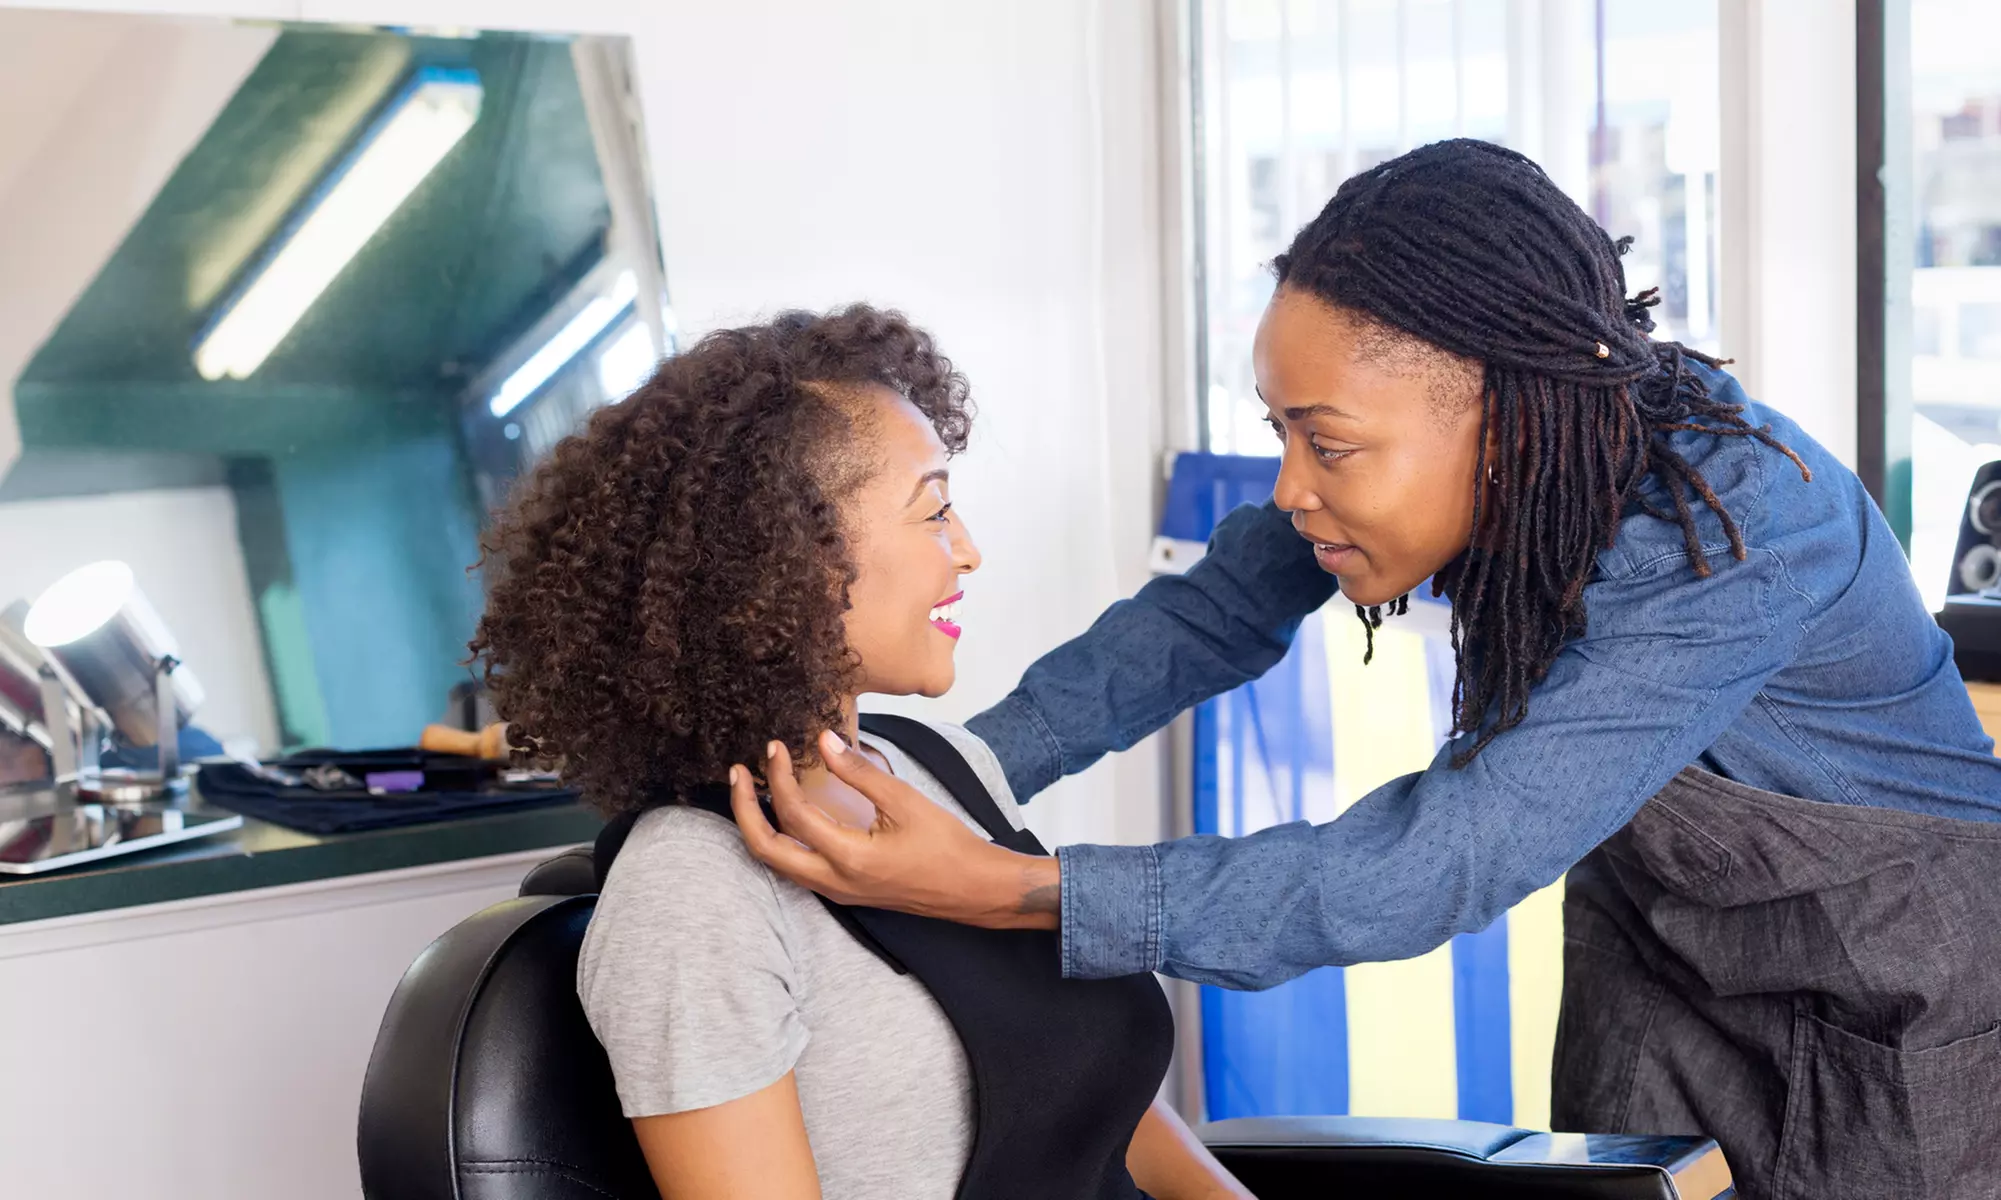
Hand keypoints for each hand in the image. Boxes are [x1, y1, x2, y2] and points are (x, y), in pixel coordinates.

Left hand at [729, 732, 1061, 929]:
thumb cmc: (947, 846)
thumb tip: (822, 739)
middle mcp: (833, 881)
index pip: (793, 814)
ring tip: (751, 791)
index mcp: (848, 858)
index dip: (777, 777)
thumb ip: (859, 771)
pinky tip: (784, 813)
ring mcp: (836, 891)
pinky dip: (780, 839)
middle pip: (765, 849)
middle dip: (743, 810)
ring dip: (758, 826)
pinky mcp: (844, 890)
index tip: (775, 748)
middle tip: (738, 773)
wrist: (974, 890)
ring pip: (776, 863)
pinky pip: (796, 867)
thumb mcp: (904, 802)